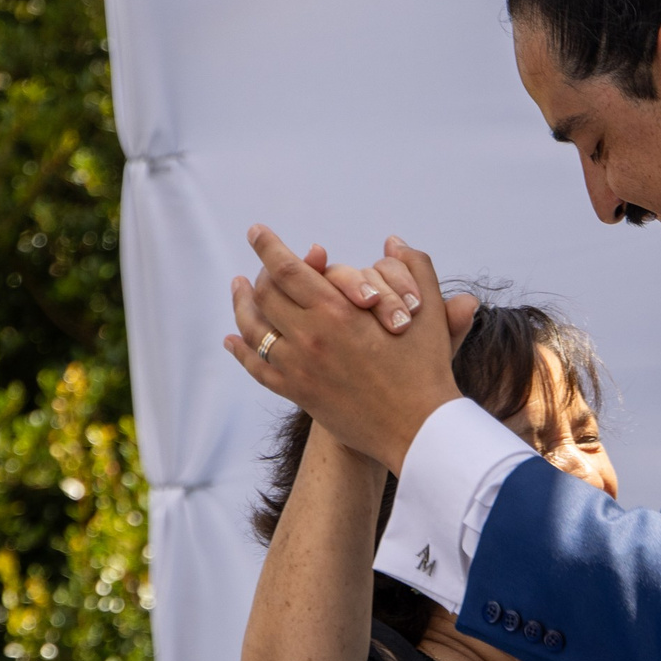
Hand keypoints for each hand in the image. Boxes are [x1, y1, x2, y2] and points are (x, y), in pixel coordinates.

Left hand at [224, 227, 462, 471]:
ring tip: (239, 290)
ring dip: (241, 306)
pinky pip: (257, 369)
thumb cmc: (426, 369)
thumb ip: (414, 267)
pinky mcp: (298, 394)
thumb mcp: (428, 311)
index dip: (268, 246)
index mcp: (337, 310)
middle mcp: (310, 337)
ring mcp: (299, 368)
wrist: (418, 429)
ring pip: (253, 330)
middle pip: (265, 296)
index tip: (256, 232)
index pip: (287, 269)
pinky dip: (240, 351)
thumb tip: (393, 241)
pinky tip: (232, 340)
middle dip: (258, 275)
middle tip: (257, 266)